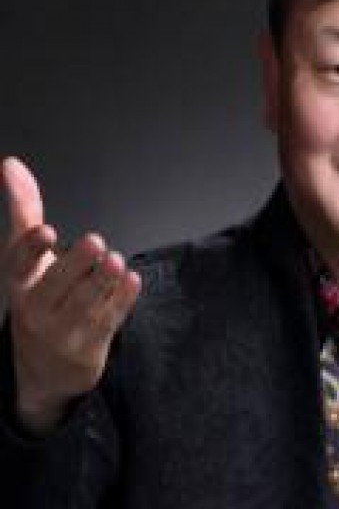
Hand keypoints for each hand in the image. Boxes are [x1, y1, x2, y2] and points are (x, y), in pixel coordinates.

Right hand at [0, 157, 140, 433]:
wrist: (45, 368)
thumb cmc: (41, 298)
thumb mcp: (28, 258)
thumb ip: (25, 211)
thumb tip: (12, 165)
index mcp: (20, 283)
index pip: (19, 265)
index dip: (31, 249)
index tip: (47, 231)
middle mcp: (38, 309)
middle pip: (55, 286)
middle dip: (76, 264)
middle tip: (95, 242)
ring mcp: (64, 331)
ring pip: (85, 304)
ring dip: (102, 281)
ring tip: (116, 262)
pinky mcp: (91, 345)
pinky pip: (108, 321)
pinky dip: (122, 300)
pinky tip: (132, 281)